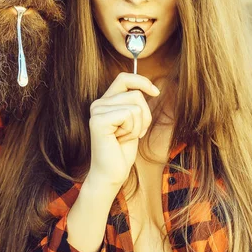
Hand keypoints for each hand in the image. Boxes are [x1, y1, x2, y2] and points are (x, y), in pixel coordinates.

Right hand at [87, 72, 159, 190]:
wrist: (111, 174)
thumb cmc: (122, 151)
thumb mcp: (134, 122)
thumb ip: (136, 104)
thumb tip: (152, 89)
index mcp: (105, 101)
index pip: (124, 78)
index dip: (142, 81)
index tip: (155, 93)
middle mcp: (98, 103)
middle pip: (136, 93)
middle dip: (144, 116)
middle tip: (133, 133)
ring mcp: (96, 111)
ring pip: (135, 106)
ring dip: (138, 126)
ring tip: (125, 137)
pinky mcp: (98, 120)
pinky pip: (129, 114)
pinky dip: (132, 130)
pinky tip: (120, 140)